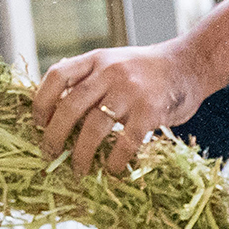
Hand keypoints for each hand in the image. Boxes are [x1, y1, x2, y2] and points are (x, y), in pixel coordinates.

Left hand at [34, 39, 207, 175]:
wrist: (190, 64)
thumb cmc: (149, 70)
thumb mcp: (114, 62)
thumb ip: (90, 78)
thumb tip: (56, 108)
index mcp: (96, 59)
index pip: (57, 76)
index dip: (41, 101)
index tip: (38, 123)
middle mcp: (110, 72)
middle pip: (70, 106)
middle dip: (54, 135)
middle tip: (49, 154)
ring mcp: (130, 91)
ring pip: (94, 127)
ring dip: (81, 154)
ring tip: (79, 169)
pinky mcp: (150, 111)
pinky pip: (126, 141)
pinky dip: (116, 160)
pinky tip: (113, 169)